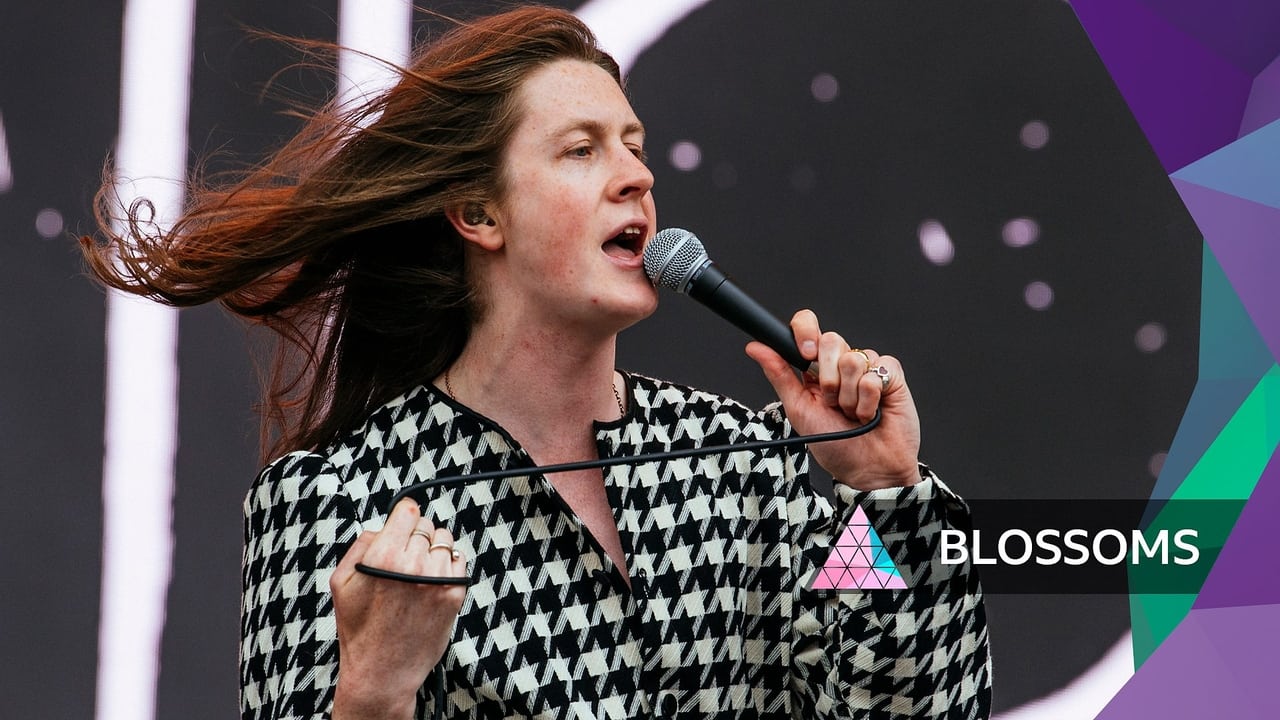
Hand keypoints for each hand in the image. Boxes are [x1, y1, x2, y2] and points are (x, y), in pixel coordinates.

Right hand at [329, 498, 468, 719]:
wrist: (383, 672)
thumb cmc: (359, 629)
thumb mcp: (341, 582)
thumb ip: (361, 544)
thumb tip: (384, 526)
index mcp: (384, 556)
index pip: (407, 511)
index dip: (403, 516)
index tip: (401, 524)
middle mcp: (414, 564)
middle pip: (425, 525)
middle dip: (414, 537)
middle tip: (403, 559)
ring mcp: (438, 579)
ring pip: (445, 540)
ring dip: (433, 549)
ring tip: (418, 571)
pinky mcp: (455, 594)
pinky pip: (459, 560)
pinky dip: (448, 565)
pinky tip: (431, 582)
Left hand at [745, 309, 921, 489]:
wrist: (868, 470)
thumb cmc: (834, 445)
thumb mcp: (799, 409)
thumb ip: (779, 374)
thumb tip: (755, 347)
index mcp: (816, 368)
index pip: (807, 326)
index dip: (806, 331)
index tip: (805, 354)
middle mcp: (841, 363)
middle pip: (830, 340)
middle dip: (828, 379)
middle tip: (833, 404)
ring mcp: (868, 367)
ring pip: (853, 359)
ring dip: (849, 396)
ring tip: (854, 414)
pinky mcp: (891, 375)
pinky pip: (877, 371)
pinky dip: (869, 399)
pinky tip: (872, 413)